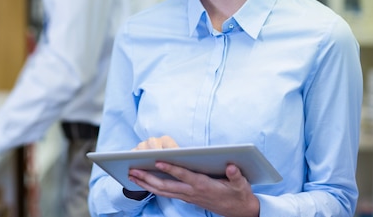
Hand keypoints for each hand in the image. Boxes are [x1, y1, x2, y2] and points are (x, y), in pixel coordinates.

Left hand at [128, 138, 259, 216]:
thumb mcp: (241, 185)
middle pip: (166, 186)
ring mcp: (188, 196)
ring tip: (131, 175)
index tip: (158, 161)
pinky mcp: (186, 198)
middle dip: (148, 178)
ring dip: (146, 184)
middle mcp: (192, 192)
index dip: (171, 169)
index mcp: (203, 185)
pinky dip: (153, 188)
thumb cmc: (238, 194)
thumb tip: (231, 167)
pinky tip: (144, 182)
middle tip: (132, 170)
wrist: (239, 211)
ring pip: (162, 191)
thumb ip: (235, 176)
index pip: (184, 175)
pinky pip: (166, 193)